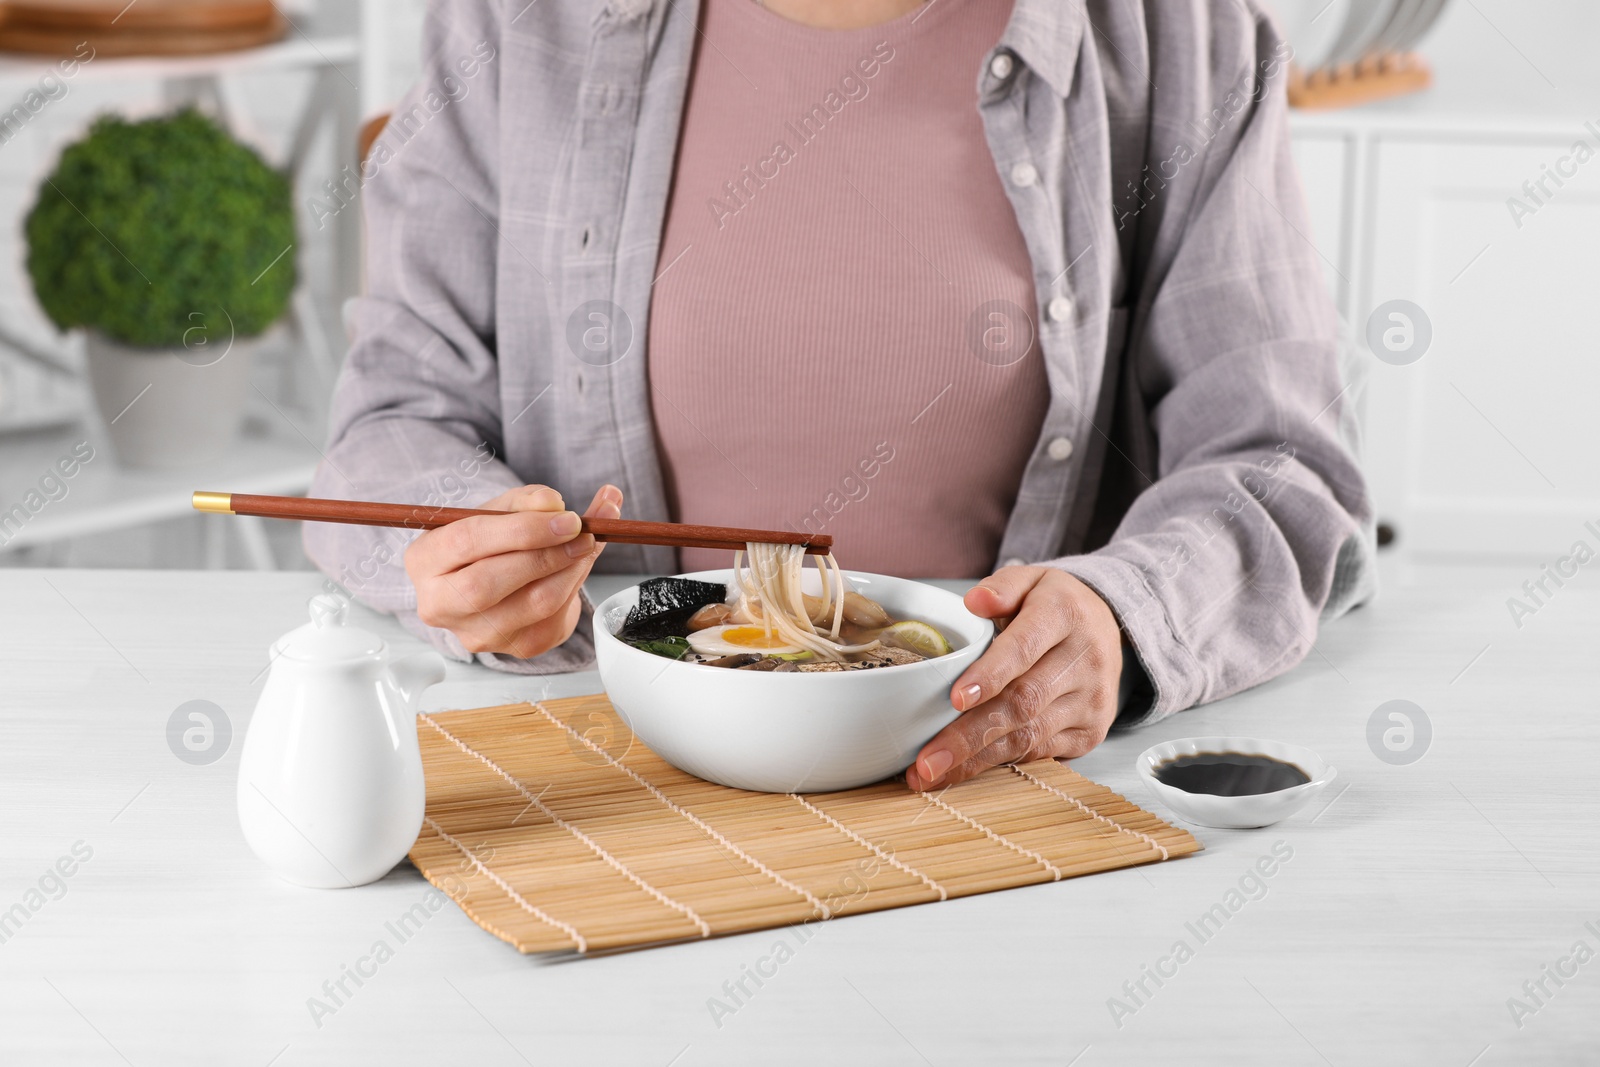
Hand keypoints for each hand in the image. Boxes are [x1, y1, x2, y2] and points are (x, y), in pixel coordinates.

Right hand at [406, 483, 621, 658]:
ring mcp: (475, 633)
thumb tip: (552, 503)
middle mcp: (439, 604)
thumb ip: (527, 500)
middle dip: (546, 554)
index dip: (522, 529)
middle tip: (582, 534)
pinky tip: (579, 566)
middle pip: (490, 583)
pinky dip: (575, 587)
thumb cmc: (491, 538)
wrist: (498, 579)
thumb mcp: (502, 509)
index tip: (565, 518)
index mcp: (424, 559)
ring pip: (533, 604)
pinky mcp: (514, 649)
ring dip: (570, 570)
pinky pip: (554, 618)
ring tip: (586, 544)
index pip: (466, 541)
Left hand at [905, 567, 1121, 790]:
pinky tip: (962, 771)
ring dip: (976, 759)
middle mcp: (1085, 661)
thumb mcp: (1031, 580)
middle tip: (927, 758)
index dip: (990, 676)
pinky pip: (1039, 752)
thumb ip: (1002, 587)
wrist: (1109, 629)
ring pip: (1029, 736)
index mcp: (1065, 615)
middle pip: (1023, 703)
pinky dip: (997, 763)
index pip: (1024, 648)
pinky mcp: (1090, 732)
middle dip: (969, 735)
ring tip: (930, 773)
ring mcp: (1091, 701)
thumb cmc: (1053, 606)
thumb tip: (975, 601)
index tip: (955, 699)